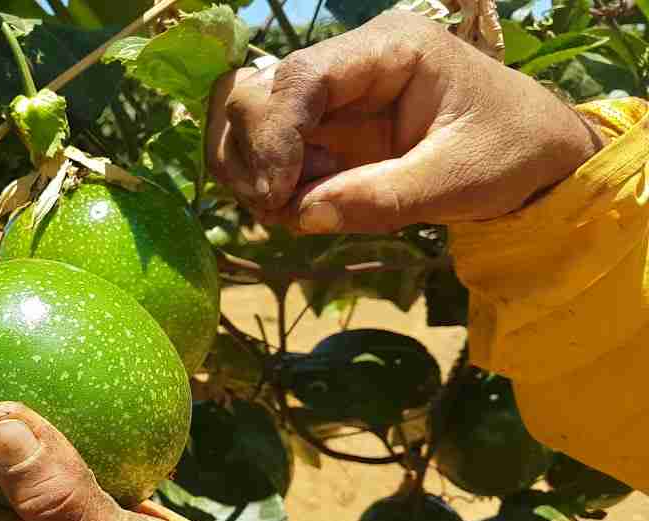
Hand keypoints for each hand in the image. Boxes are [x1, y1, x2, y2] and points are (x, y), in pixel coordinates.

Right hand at [206, 11, 604, 234]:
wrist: (534, 154)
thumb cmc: (510, 152)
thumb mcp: (458, 181)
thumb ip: (382, 198)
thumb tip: (301, 214)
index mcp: (391, 47)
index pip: (301, 77)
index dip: (275, 136)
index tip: (277, 197)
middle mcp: (349, 60)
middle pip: (257, 91)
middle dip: (255, 155)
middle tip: (280, 210)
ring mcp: (329, 92)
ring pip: (245, 117)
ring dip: (249, 169)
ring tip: (288, 209)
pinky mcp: (320, 125)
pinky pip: (261, 145)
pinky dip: (261, 179)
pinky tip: (296, 203)